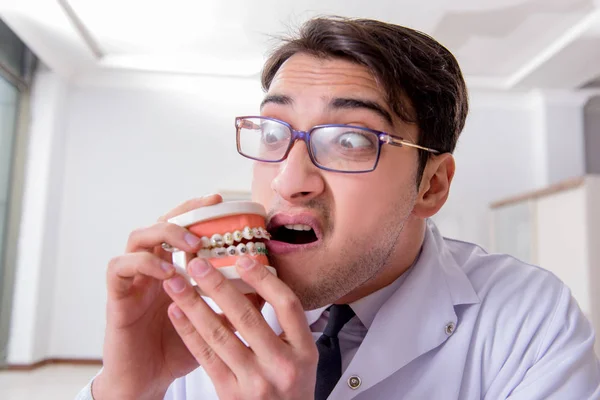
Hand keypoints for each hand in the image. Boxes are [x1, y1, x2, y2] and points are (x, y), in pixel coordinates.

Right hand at [93, 194, 224, 399]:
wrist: (148, 381)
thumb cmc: (179, 350)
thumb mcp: (214, 324)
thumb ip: (234, 302)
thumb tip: (266, 284)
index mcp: (171, 269)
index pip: (181, 228)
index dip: (196, 210)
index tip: (219, 200)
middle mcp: (150, 268)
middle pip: (159, 222)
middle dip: (183, 212)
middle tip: (208, 210)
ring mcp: (132, 280)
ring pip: (137, 237)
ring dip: (166, 234)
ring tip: (192, 245)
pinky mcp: (116, 296)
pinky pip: (119, 266)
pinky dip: (143, 262)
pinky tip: (168, 272)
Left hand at [163, 255, 317, 399]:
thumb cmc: (291, 388)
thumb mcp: (301, 356)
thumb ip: (286, 325)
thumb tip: (259, 281)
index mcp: (304, 350)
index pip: (287, 306)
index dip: (265, 280)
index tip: (243, 260)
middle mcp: (281, 365)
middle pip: (247, 317)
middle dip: (218, 286)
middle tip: (198, 264)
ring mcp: (254, 381)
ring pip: (219, 334)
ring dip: (194, 305)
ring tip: (175, 284)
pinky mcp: (230, 393)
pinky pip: (205, 356)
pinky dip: (188, 331)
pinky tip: (177, 312)